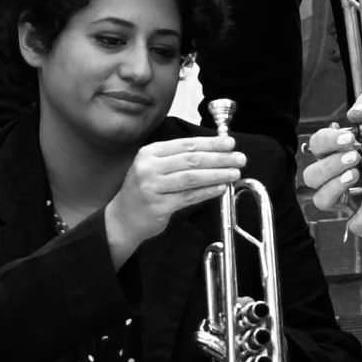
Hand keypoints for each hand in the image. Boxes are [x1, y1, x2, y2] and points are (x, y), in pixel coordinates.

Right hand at [104, 134, 243, 266]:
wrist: (122, 219)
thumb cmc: (144, 191)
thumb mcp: (155, 168)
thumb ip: (178, 158)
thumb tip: (214, 151)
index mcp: (149, 153)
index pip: (186, 144)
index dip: (210, 143)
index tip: (229, 143)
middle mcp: (149, 167)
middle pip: (191, 159)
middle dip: (219, 158)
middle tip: (239, 157)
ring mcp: (152, 187)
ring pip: (192, 178)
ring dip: (217, 174)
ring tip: (235, 172)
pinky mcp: (158, 206)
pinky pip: (188, 196)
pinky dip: (207, 191)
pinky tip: (221, 187)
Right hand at [301, 115, 361, 242]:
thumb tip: (356, 112)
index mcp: (336, 151)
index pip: (316, 145)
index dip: (327, 142)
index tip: (349, 138)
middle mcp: (336, 176)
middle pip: (311, 176)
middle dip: (329, 166)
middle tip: (354, 157)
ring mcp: (349, 198)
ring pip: (322, 201)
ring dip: (335, 187)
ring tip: (356, 174)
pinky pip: (356, 224)